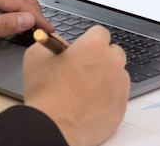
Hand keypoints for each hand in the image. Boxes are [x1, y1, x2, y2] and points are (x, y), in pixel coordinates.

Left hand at [0, 0, 52, 47]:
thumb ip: (2, 25)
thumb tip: (27, 20)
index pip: (18, 2)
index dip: (36, 16)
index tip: (47, 28)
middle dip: (32, 5)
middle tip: (40, 23)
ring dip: (21, 2)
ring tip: (29, 19)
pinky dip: (9, 2)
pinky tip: (9, 13)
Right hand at [23, 26, 129, 145]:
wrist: (52, 128)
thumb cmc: (44, 93)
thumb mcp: (37, 55)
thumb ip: (54, 42)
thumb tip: (62, 44)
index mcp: (94, 45)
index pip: (100, 32)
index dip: (89, 40)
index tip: (82, 48)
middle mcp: (112, 62)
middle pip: (113, 52)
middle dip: (101, 57)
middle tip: (84, 69)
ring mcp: (120, 85)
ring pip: (118, 74)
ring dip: (106, 77)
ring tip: (85, 89)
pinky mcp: (121, 106)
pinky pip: (118, 95)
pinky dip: (108, 97)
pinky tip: (90, 103)